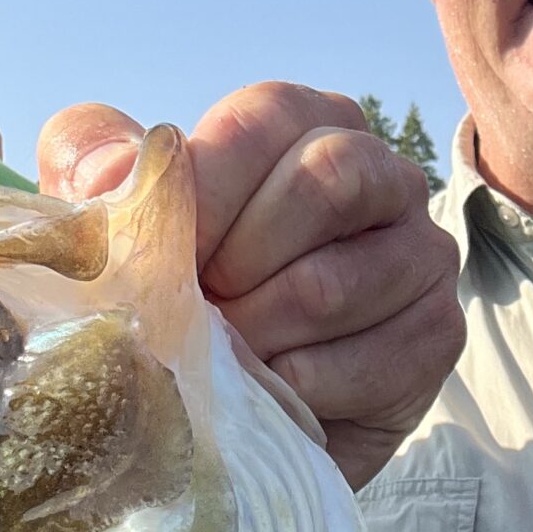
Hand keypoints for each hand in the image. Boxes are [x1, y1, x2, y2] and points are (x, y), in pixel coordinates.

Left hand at [37, 85, 463, 487]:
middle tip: (197, 310)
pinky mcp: (439, 334)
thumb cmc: (178, 292)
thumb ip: (93, 164)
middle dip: (240, 259)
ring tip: (222, 359)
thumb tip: (111, 173)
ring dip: (256, 335)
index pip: (269, 118)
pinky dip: (301, 388)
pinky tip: (271, 396)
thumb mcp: (115, 217)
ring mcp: (423, 253)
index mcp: (310, 126)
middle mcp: (384, 175)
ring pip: (336, 283)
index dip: (207, 182)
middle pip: (329, 179)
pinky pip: (371, 359)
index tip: (161, 249)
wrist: (232, 413)